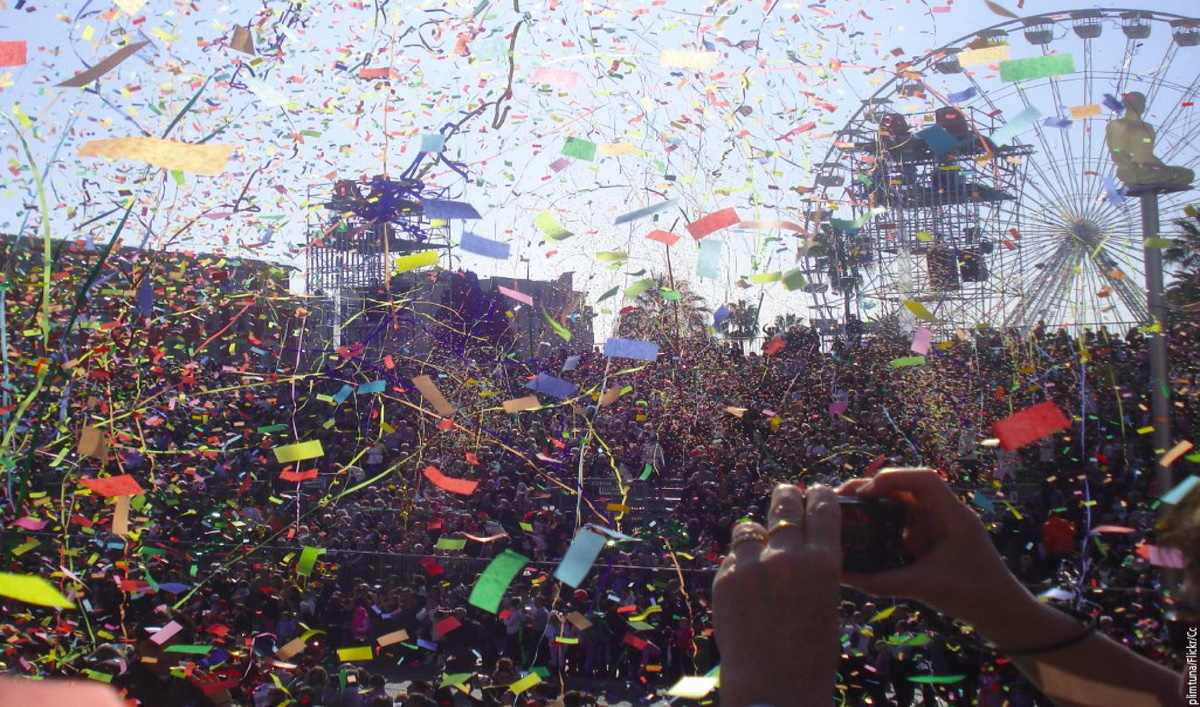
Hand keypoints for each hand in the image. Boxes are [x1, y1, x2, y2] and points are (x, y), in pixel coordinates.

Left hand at [713, 484, 840, 706]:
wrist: (774, 686)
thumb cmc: (810, 653)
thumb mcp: (827, 602)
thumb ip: (814, 569)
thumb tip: (802, 545)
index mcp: (822, 562)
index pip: (822, 508)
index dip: (819, 494)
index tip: (816, 491)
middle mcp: (787, 556)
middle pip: (784, 504)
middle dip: (786, 496)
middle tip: (786, 494)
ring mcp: (752, 565)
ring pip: (749, 526)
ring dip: (757, 532)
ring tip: (759, 542)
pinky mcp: (725, 578)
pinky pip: (733, 557)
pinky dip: (740, 563)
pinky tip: (746, 584)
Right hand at [837, 468, 1030, 629]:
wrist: (1005, 614)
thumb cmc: (974, 596)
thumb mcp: (924, 587)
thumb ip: (882, 582)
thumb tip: (842, 577)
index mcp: (954, 515)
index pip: (923, 479)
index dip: (891, 478)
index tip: (864, 494)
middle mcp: (945, 513)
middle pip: (906, 486)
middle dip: (873, 488)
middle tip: (841, 499)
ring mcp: (939, 525)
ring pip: (902, 503)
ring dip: (874, 504)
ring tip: (845, 512)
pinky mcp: (932, 539)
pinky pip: (903, 522)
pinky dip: (881, 523)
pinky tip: (862, 531)